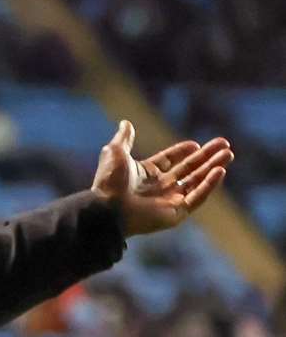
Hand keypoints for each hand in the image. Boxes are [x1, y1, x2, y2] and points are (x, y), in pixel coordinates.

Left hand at [91, 121, 231, 236]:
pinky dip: (209, 185)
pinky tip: (220, 171)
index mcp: (145, 174)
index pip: (170, 161)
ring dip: (213, 168)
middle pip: (189, 170)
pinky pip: (197, 198)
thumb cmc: (109, 183)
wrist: (107, 210)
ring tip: (228, 154)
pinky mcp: (175, 213)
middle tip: (225, 146)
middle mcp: (159, 187)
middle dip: (207, 157)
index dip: (183, 152)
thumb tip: (125, 122)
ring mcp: (168, 201)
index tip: (195, 144)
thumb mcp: (116, 153)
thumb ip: (124, 139)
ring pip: (197, 182)